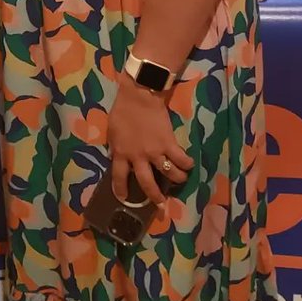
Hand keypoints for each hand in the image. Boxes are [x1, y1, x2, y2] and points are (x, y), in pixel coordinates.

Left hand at [107, 76, 192, 204]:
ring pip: (169, 174)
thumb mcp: (112, 132)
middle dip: (154, 196)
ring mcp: (155, 151)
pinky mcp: (169, 143)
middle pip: (147, 183)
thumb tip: (116, 157)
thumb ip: (115, 147)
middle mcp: (138, 157)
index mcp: (121, 153)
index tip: (124, 198)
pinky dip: (186, 164)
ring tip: (181, 181)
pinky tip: (189, 165)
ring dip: (177, 180)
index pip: (119, 177)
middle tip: (161, 204)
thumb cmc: (122, 111)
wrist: (139, 96)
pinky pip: (180, 159)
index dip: (121, 189)